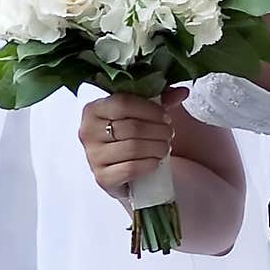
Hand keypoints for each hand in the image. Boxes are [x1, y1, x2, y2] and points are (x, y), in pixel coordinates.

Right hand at [78, 87, 188, 201]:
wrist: (120, 167)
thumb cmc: (130, 134)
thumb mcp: (142, 111)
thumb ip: (161, 98)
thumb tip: (182, 92)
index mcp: (93, 109)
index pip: (122, 103)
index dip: (150, 110)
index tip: (166, 116)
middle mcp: (87, 132)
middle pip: (131, 127)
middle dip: (158, 130)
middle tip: (169, 133)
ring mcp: (93, 156)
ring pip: (132, 148)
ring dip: (157, 147)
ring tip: (165, 147)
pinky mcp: (102, 178)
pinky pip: (130, 169)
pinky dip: (148, 164)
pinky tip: (155, 161)